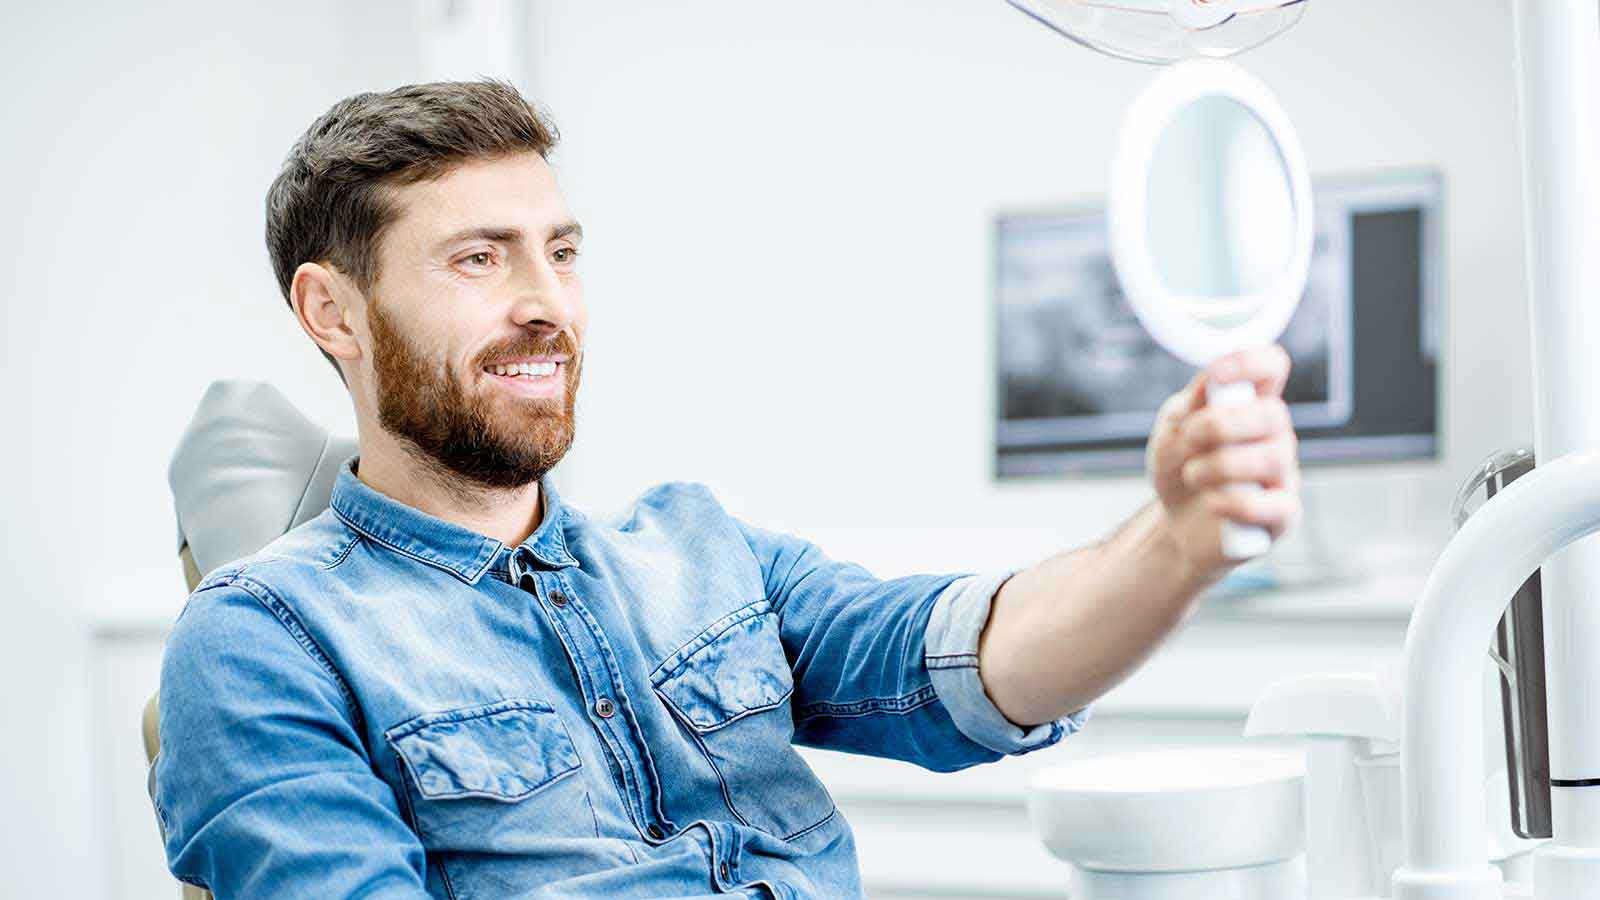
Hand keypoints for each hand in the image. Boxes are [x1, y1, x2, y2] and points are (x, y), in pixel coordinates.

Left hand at [1146, 345, 1301, 580]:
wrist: (1175, 527)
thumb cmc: (1180, 470)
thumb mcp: (1171, 433)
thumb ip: (1191, 406)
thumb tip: (1213, 380)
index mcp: (1249, 405)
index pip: (1272, 368)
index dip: (1252, 362)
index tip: (1218, 374)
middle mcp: (1274, 436)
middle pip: (1274, 413)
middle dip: (1222, 424)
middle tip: (1189, 437)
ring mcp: (1283, 476)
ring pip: (1273, 457)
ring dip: (1219, 465)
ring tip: (1193, 475)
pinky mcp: (1282, 516)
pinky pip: (1273, 505)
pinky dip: (1232, 502)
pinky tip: (1212, 502)